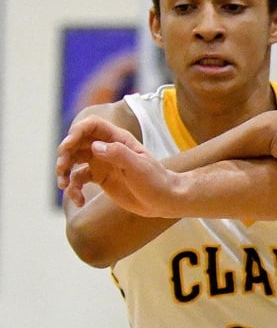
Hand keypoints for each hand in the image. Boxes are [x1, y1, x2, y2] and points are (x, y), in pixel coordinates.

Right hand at [65, 140, 180, 215]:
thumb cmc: (156, 181)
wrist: (164, 200)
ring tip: (64, 186)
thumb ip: (119, 154)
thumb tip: (95, 146)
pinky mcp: (99, 178)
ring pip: (74, 161)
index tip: (67, 146)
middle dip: (65, 153)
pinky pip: (79, 180)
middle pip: (77, 143)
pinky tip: (79, 201)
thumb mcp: (139, 167)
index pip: (91, 125)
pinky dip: (74, 189)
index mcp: (118, 139)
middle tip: (62, 169)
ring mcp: (102, 163)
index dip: (76, 132)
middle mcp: (107, 148)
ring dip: (64, 172)